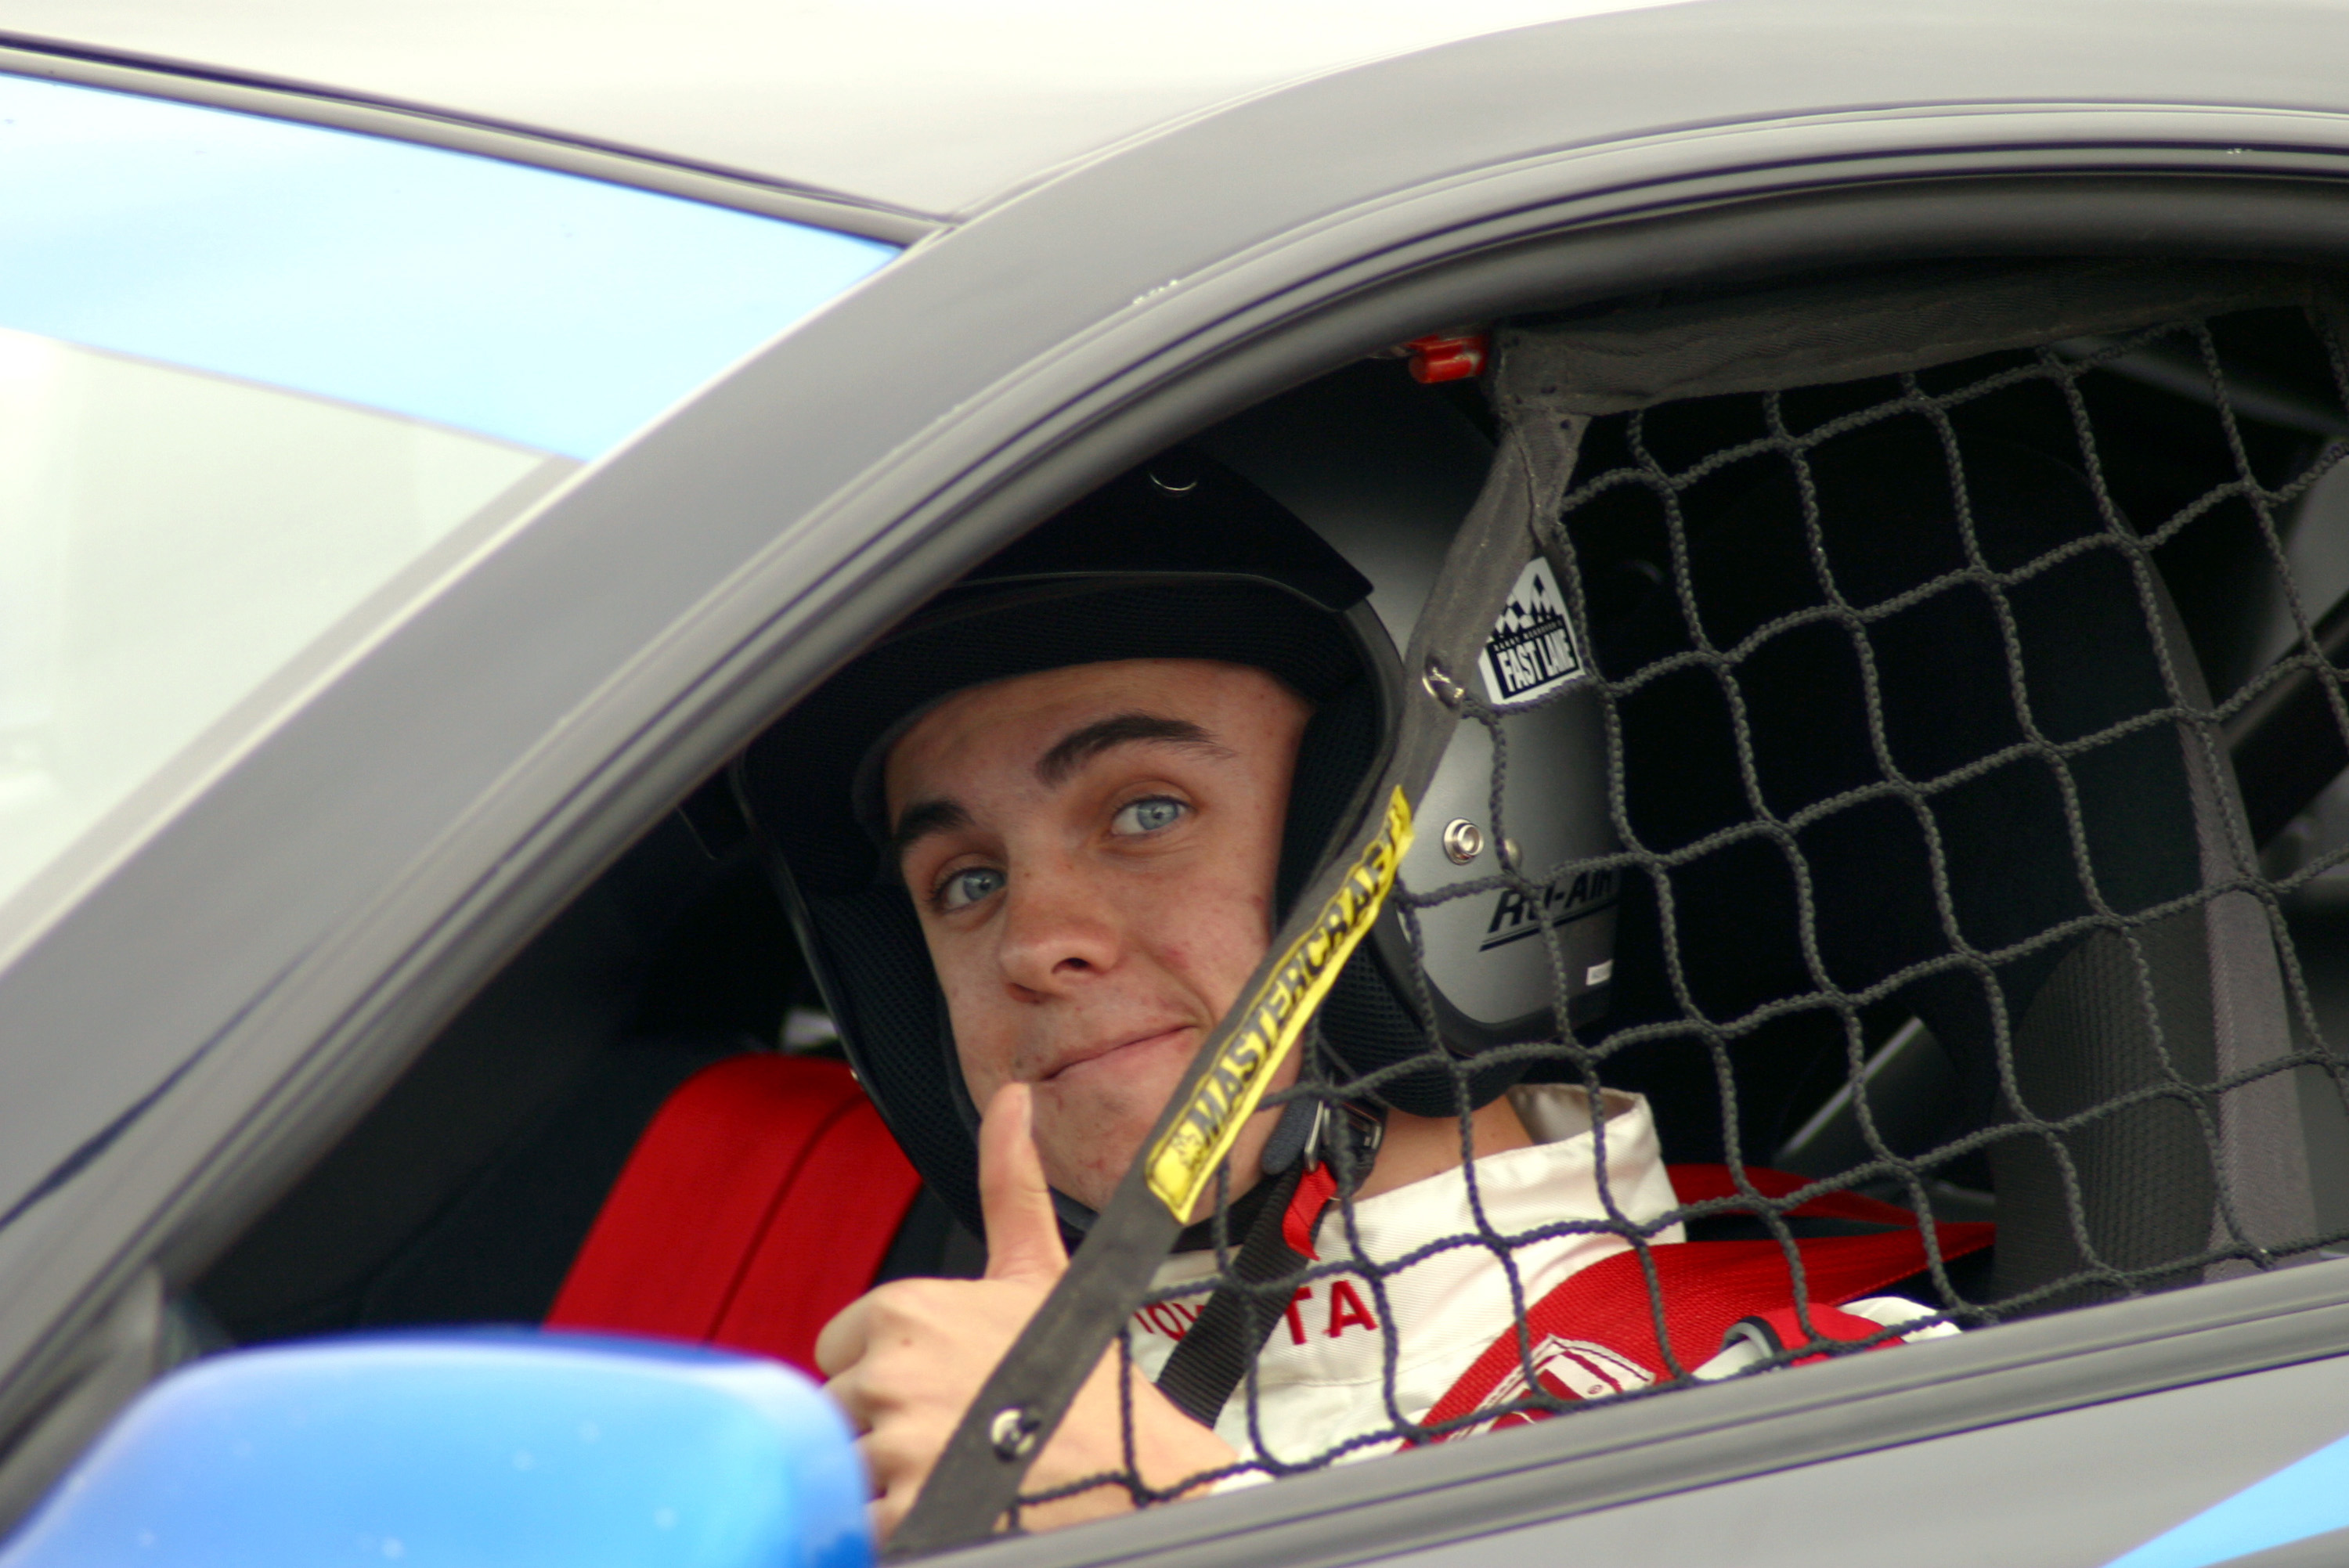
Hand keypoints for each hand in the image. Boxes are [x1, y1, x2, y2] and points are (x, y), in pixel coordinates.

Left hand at [816, 1082, 1238, 1537]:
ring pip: (842, 1466)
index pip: (841, 1349)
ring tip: (955, 1471)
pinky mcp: (903, 1513)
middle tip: (957, 1434)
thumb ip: (1008, 1182)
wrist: (1141, 1475)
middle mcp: (890, 1372)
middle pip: (838, 1408)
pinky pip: (856, 1523)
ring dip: (886, 1479)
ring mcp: (895, 1446)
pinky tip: (949, 1505)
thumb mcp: (1040, 1271)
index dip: (886, 1370)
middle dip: (885, 1425)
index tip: (943, 1384)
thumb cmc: (1088, 1383)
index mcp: (906, 1308)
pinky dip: (893, 1524)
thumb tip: (1012, 1099)